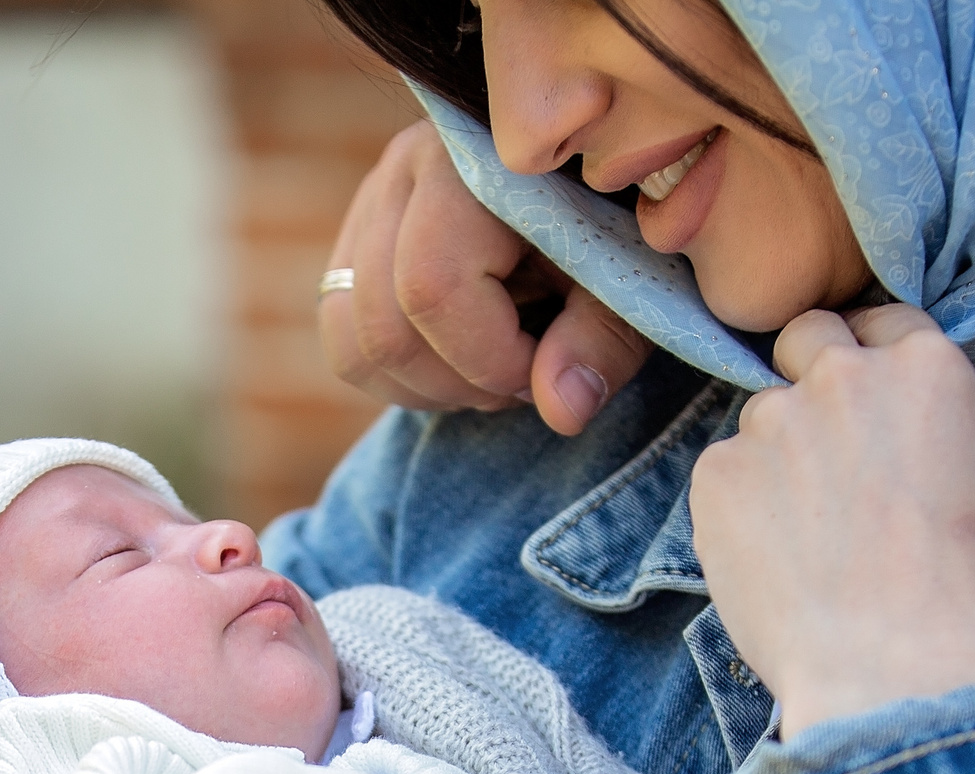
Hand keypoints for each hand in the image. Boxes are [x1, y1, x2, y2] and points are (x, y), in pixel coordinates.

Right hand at [321, 120, 651, 435]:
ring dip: (423, 387)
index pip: (434, 289)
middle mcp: (403, 172)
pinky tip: (457, 361)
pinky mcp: (357, 240)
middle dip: (459, 383)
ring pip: (349, 339)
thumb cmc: (624, 221)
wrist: (594, 176)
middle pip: (383, 328)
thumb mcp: (632, 276)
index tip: (549, 368)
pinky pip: (342, 335)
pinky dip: (396, 374)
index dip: (490, 360)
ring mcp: (369, 205)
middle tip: (525, 378)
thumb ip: (603, 339)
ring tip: (491, 371)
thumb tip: (560, 409)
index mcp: (472, 162)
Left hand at [688, 304, 974, 738]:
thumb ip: (923, 423)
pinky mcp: (717, 468)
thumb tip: (893, 420)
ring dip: (772, 456)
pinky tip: (769, 560)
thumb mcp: (971, 480)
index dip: (865, 352)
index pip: (881, 318)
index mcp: (925, 367)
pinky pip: (722, 473)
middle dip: (807, 373)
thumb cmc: (949, 592)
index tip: (859, 389)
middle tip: (816, 448)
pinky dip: (736, 508)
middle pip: (806, 337)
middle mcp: (845, 373)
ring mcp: (773, 417)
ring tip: (802, 536)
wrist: (886, 664)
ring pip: (760, 416)